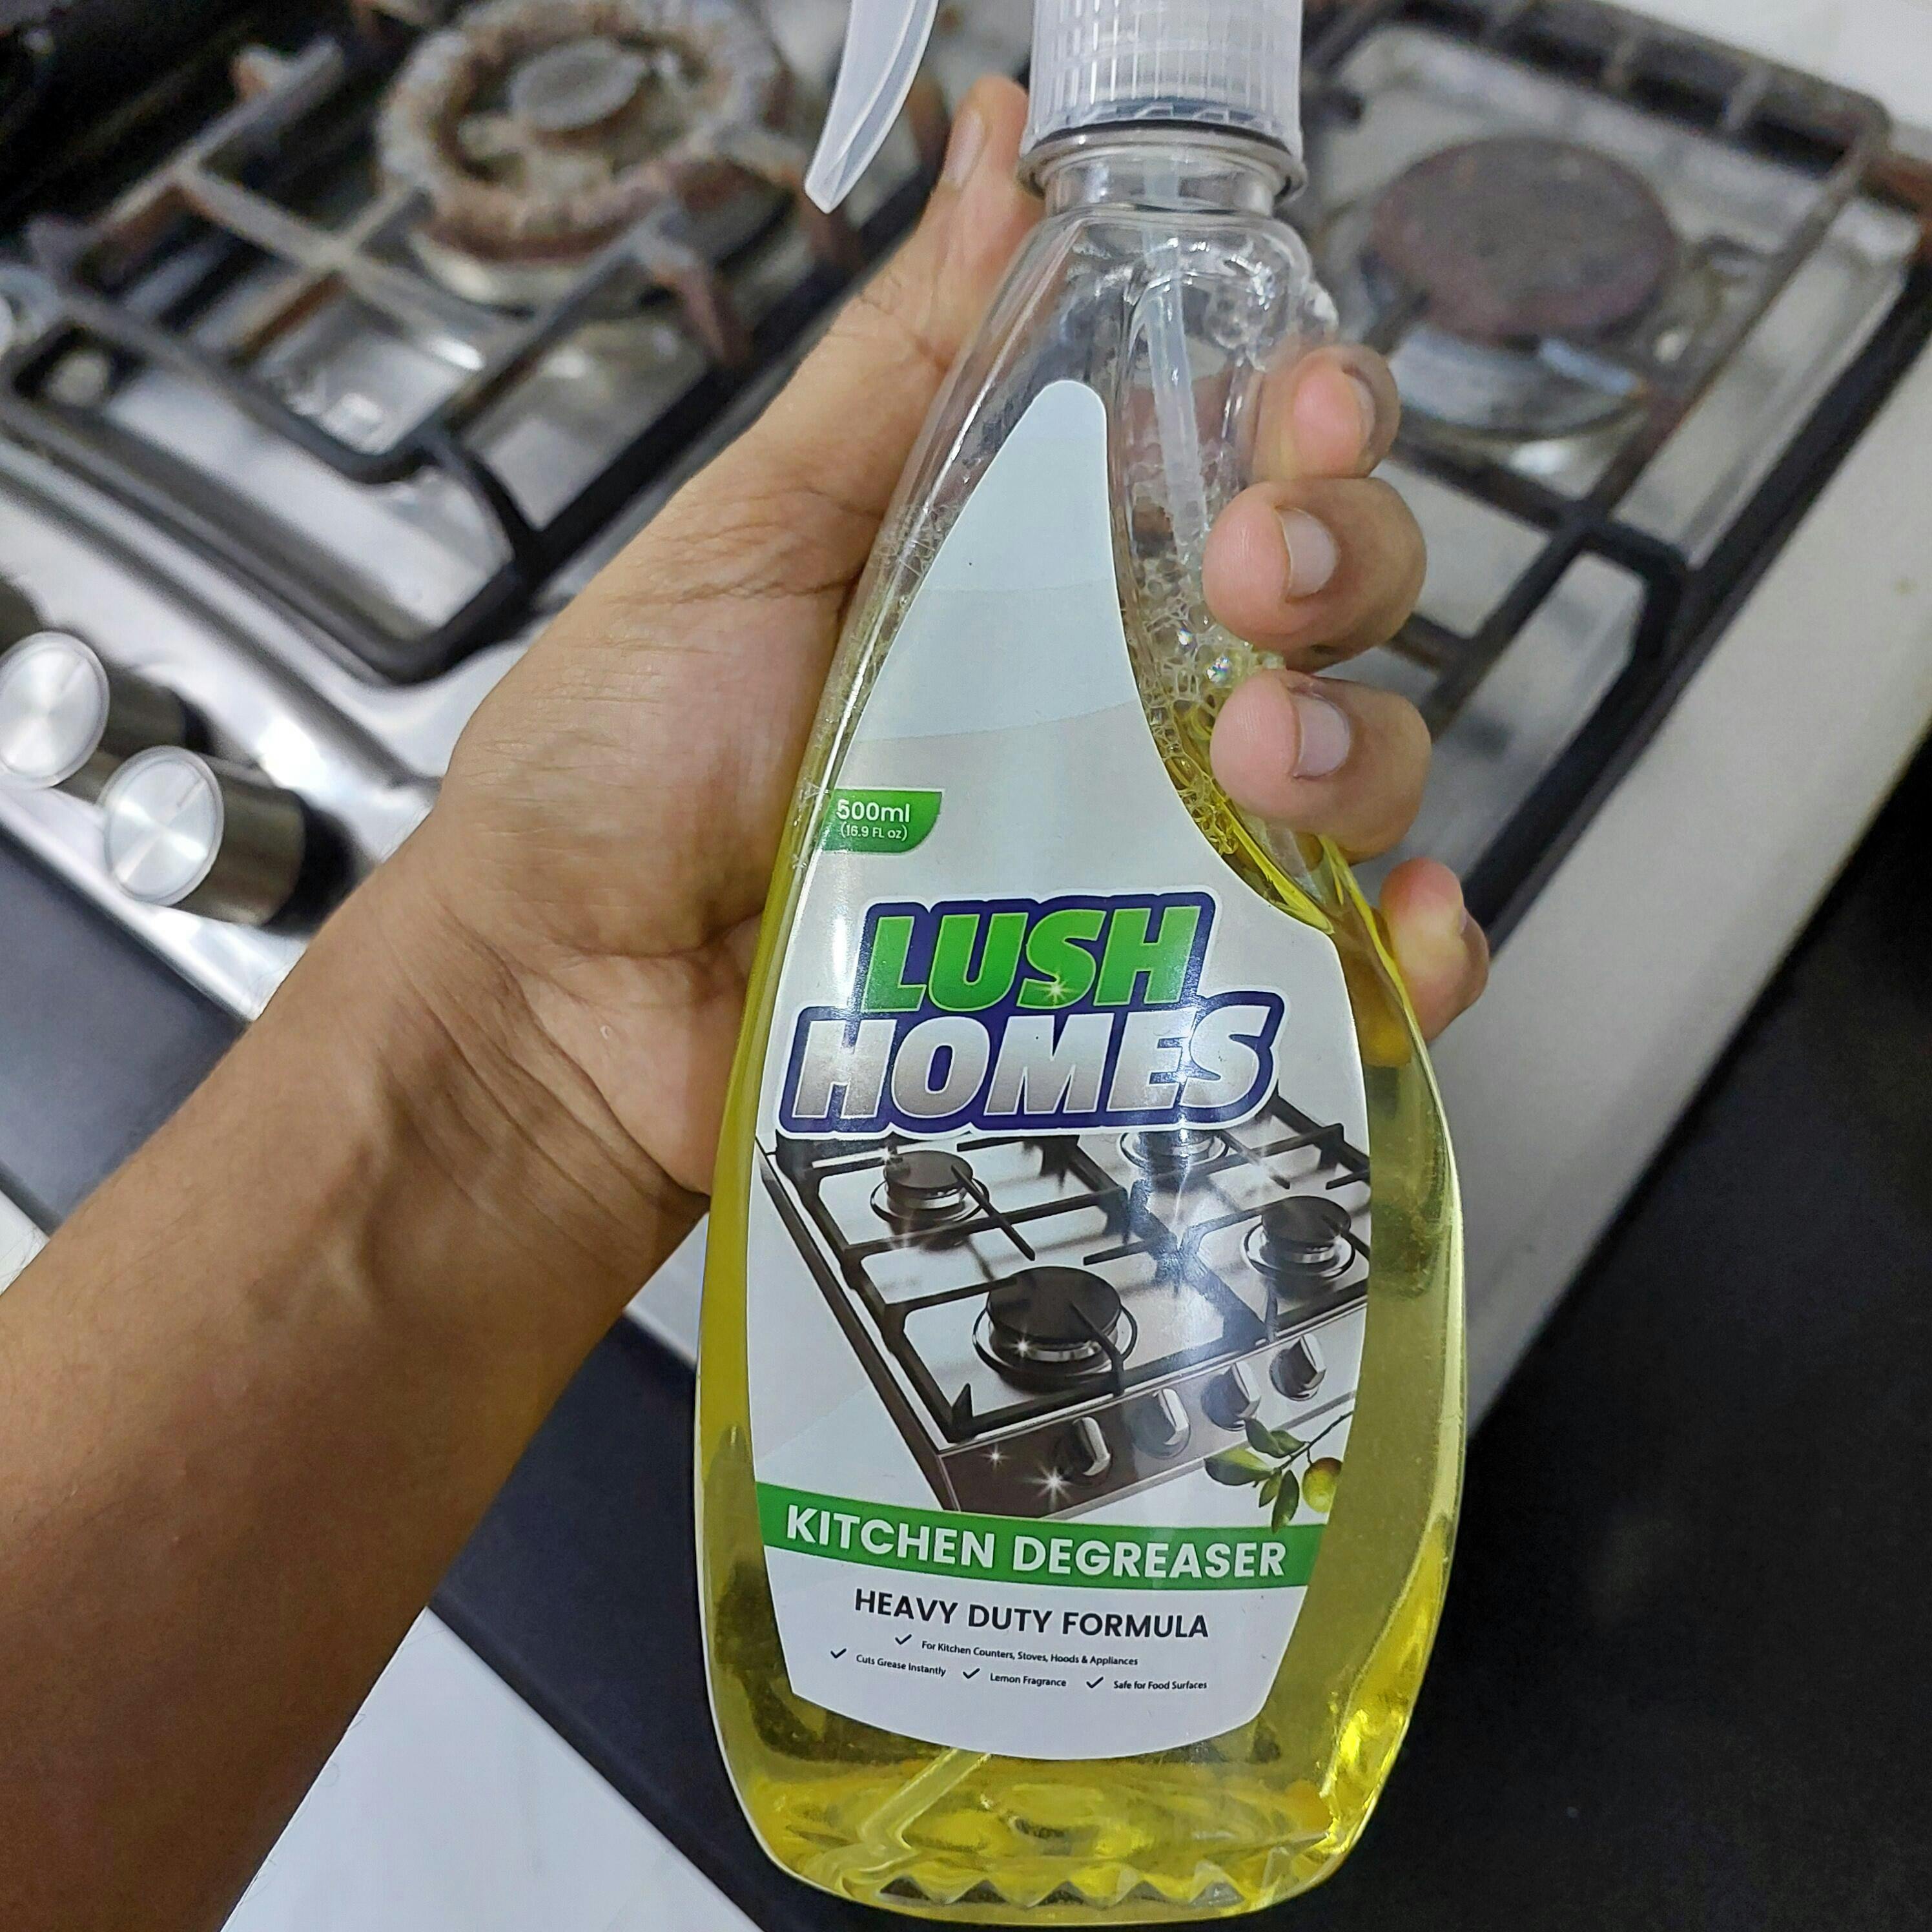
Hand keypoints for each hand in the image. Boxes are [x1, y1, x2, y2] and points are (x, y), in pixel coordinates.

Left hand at [396, 77, 1487, 1256]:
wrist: (557, 1003)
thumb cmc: (620, 769)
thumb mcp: (751, 535)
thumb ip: (897, 365)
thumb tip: (999, 147)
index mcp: (1037, 577)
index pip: (1238, 467)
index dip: (1306, 419)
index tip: (1293, 399)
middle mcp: (1111, 711)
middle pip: (1330, 612)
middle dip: (1344, 565)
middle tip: (1258, 572)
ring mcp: (1134, 864)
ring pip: (1350, 783)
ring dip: (1358, 749)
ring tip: (1254, 753)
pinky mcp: (1135, 1013)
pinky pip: (1327, 988)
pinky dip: (1400, 961)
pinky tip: (1395, 925)